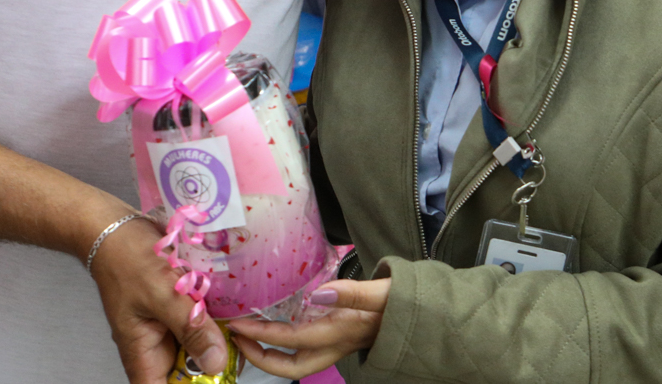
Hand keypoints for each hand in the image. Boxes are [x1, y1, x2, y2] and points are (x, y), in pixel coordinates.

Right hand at [88, 216, 229, 383]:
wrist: (114, 227)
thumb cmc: (127, 258)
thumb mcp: (162, 293)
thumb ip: (189, 327)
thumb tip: (215, 362)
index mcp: (140, 353)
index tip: (218, 377)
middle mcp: (152, 346)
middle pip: (185, 373)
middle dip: (211, 364)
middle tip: (238, 347)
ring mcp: (164, 328)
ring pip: (194, 348)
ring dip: (215, 341)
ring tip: (236, 327)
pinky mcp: (174, 310)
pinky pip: (196, 324)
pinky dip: (211, 320)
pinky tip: (228, 310)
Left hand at [228, 279, 389, 378]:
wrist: (423, 317)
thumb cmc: (405, 303)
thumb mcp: (384, 293)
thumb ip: (353, 293)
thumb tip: (318, 294)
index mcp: (341, 334)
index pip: (292, 340)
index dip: (262, 335)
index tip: (239, 324)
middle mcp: (336, 346)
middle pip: (291, 368)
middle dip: (260, 359)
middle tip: (238, 340)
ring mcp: (337, 346)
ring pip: (297, 363)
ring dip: (271, 355)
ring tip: (249, 335)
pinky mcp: (339, 339)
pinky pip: (306, 349)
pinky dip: (285, 344)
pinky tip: (276, 324)